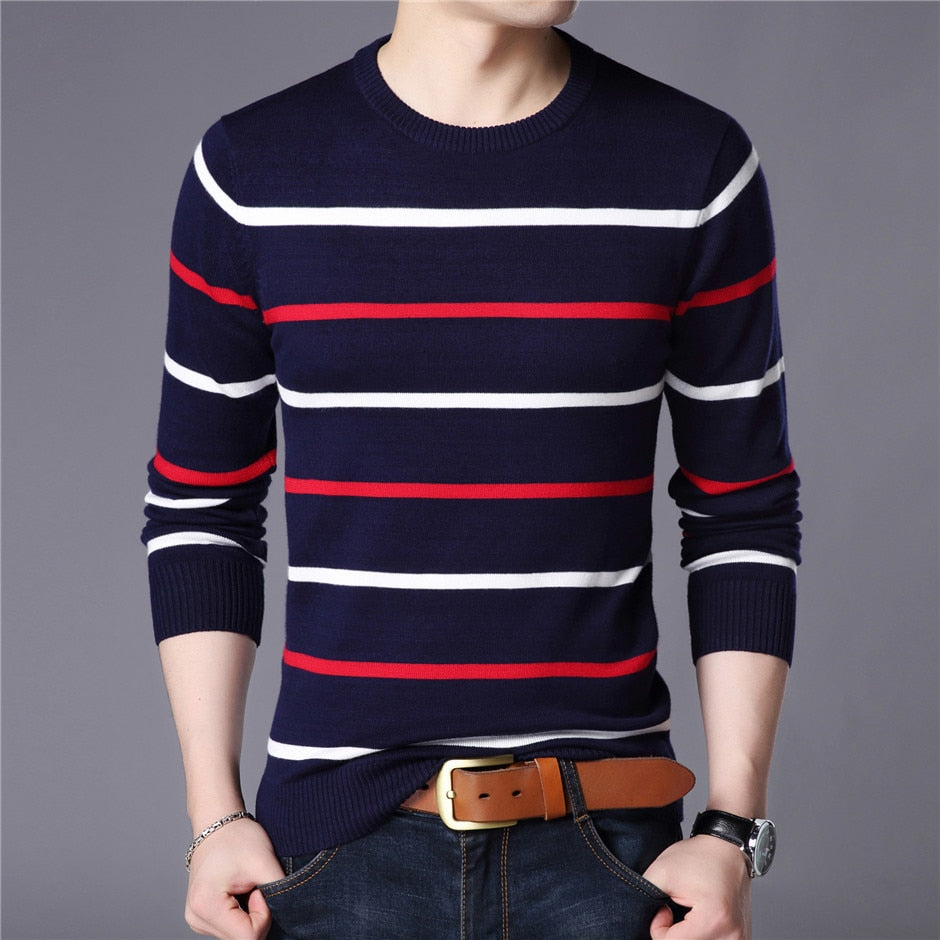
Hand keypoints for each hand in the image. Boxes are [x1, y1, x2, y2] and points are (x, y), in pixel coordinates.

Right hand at [185, 817, 285, 939]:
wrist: (218, 823)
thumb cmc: (239, 837)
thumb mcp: (264, 862)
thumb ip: (279, 892)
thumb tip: (289, 915)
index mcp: (206, 906)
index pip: (248, 937)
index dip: (265, 915)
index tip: (262, 887)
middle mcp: (197, 918)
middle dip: (258, 916)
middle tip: (256, 885)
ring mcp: (198, 920)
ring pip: (238, 936)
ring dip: (250, 916)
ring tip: (247, 886)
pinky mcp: (203, 918)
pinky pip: (232, 929)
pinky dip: (243, 915)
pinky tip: (241, 892)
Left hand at [643, 835, 751, 939]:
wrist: (726, 850)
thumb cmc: (697, 857)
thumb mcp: (662, 872)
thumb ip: (644, 897)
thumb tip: (638, 921)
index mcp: (714, 919)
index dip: (658, 929)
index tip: (663, 908)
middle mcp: (732, 936)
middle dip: (673, 936)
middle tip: (673, 912)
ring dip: (686, 937)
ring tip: (686, 916)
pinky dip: (698, 938)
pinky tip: (698, 923)